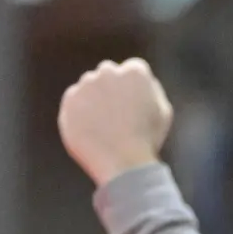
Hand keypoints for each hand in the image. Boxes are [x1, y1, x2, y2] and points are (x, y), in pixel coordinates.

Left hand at [58, 57, 174, 187]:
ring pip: (88, 87)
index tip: (132, 106)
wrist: (123, 163)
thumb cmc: (147, 139)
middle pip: (108, 73)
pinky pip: (73, 101)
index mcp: (135, 71)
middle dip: (111, 88)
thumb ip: (151, 89)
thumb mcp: (163, 111)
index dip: (133, 89)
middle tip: (116, 115)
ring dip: (94, 99)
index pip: (132, 70)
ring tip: (103, 127)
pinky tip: (91, 131)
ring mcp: (86, 85)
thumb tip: (140, 81)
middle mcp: (108, 72)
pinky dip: (79, 113)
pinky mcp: (69, 100)